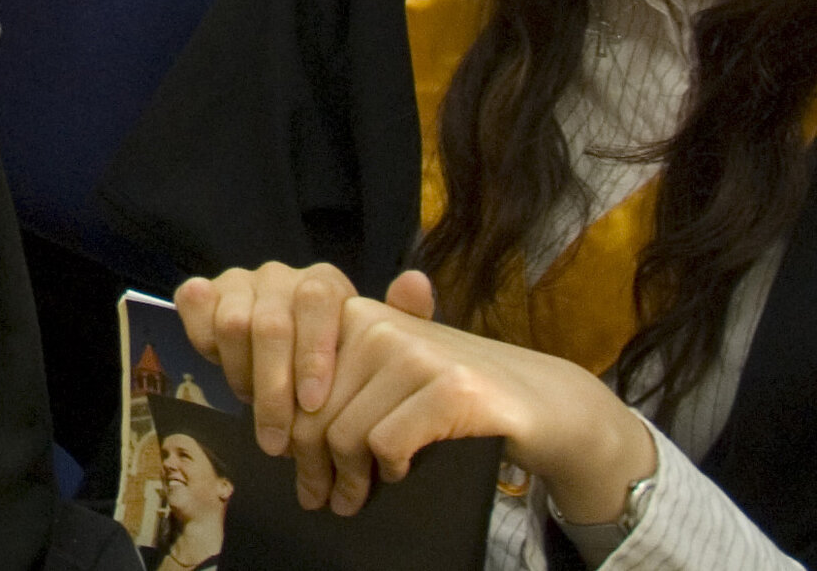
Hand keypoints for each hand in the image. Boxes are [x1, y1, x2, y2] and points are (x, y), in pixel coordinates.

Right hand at [175, 262, 364, 465]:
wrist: (284, 346)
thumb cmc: (326, 361)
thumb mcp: (356, 357)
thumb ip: (377, 348)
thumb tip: (404, 317)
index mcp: (323, 284)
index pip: (318, 303)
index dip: (313, 354)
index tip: (313, 404)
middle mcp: (280, 277)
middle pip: (271, 326)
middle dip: (273, 390)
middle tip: (276, 442)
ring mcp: (239, 281)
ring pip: (232, 324)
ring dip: (242, 376)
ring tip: (254, 407)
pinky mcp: (203, 290)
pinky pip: (195, 309)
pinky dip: (204, 344)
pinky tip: (221, 370)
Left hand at [288, 272, 656, 523]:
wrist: (541, 400)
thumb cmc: (451, 395)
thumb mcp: (387, 376)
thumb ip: (336, 387)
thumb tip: (275, 433)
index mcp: (355, 315)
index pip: (291, 382)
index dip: (285, 430)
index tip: (286, 462)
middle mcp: (380, 324)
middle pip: (314, 415)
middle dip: (310, 467)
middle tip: (316, 498)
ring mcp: (417, 355)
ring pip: (346, 435)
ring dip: (347, 481)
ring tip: (349, 500)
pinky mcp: (451, 390)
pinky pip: (387, 445)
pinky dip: (390, 470)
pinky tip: (401, 473)